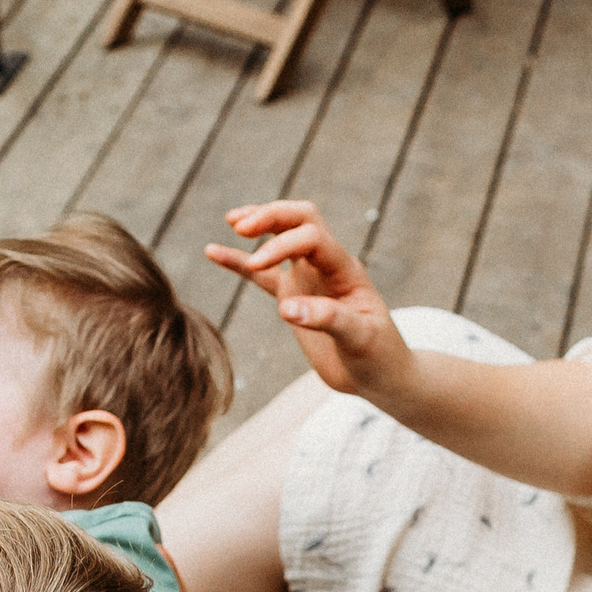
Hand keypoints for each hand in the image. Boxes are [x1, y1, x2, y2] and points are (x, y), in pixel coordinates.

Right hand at [206, 201, 413, 402]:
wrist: (379, 375)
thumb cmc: (378, 355)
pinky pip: (262, 276)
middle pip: (300, 219)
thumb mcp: (360, 339)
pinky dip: (238, 263)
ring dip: (259, 224)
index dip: (282, 244)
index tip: (258, 265)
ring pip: (282, 237)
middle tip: (240, 226)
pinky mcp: (293, 298)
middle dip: (271, 216)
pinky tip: (212, 251)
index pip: (312, 237)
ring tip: (231, 221)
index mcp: (345, 269)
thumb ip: (327, 319)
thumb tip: (286, 308)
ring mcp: (309, 279)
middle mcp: (326, 266)